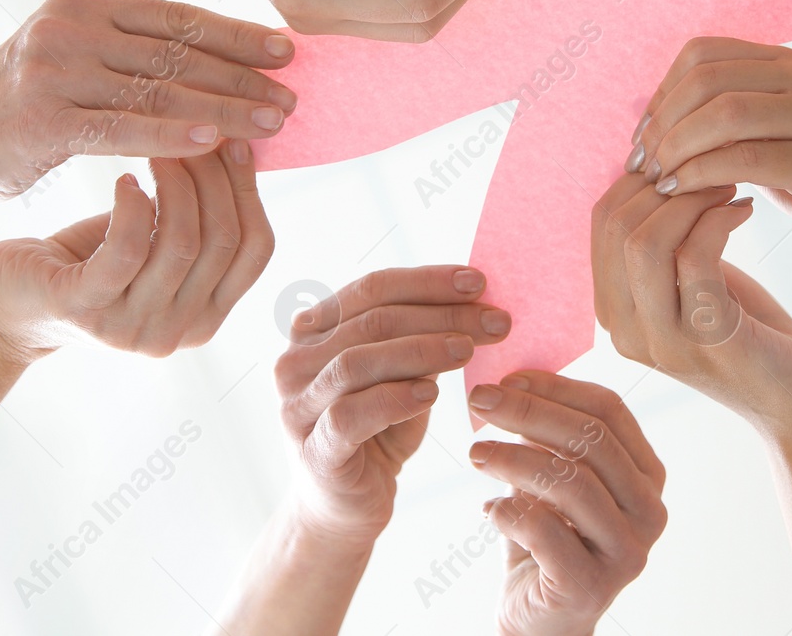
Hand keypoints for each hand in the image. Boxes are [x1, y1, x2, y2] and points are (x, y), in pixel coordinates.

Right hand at [0, 0, 295, 200]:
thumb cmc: (23, 105)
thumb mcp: (77, 60)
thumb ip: (136, 57)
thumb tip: (226, 68)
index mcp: (87, 5)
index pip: (178, 18)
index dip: (237, 34)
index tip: (288, 51)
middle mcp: (71, 27)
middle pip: (178, 53)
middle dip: (243, 76)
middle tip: (295, 97)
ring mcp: (54, 70)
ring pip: (160, 90)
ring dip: (225, 108)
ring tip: (273, 123)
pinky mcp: (43, 119)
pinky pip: (123, 127)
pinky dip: (172, 135)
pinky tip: (214, 143)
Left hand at [0, 141, 271, 358]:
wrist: (4, 304)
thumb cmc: (87, 261)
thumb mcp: (155, 243)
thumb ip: (199, 217)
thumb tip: (240, 143)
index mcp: (206, 318)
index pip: (257, 250)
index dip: (249, 189)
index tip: (233, 138)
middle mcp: (177, 333)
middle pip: (224, 242)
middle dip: (214, 176)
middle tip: (193, 130)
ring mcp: (131, 329)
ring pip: (184, 244)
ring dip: (177, 183)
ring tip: (156, 147)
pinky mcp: (85, 310)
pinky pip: (128, 250)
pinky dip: (133, 206)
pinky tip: (123, 180)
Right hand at [275, 266, 512, 543]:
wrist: (345, 510)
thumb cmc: (376, 433)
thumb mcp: (401, 376)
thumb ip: (419, 340)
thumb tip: (473, 302)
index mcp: (314, 331)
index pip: (373, 288)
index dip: (427, 281)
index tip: (480, 282)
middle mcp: (296, 361)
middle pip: (372, 320)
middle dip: (441, 315)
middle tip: (495, 319)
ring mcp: (298, 406)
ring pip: (358, 360)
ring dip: (422, 350)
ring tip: (469, 351)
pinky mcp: (313, 450)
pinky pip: (351, 414)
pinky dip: (395, 398)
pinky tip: (432, 394)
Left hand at [466, 372, 666, 635]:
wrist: (542, 618)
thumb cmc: (546, 537)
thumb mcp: (551, 477)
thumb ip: (546, 434)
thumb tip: (511, 378)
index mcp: (646, 474)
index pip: (610, 410)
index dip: (556, 386)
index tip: (507, 377)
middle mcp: (648, 510)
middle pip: (591, 439)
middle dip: (529, 412)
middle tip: (479, 401)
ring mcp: (626, 551)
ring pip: (570, 483)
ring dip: (513, 458)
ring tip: (475, 453)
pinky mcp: (590, 586)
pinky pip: (545, 532)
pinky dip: (509, 511)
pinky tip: (488, 509)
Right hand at [591, 177, 791, 434]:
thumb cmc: (748, 330)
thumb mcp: (690, 280)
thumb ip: (663, 238)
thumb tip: (653, 162)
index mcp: (614, 310)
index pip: (601, 220)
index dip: (639, 177)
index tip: (686, 157)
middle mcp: (626, 331)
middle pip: (616, 225)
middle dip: (666, 179)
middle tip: (713, 163)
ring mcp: (662, 341)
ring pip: (644, 241)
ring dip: (691, 197)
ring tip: (727, 183)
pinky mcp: (707, 340)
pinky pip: (694, 257)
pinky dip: (717, 220)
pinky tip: (743, 211)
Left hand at [626, 38, 791, 265]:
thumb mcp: (774, 142)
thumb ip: (727, 125)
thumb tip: (654, 125)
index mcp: (789, 65)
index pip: (703, 54)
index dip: (661, 93)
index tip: (642, 137)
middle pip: (707, 79)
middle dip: (662, 122)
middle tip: (642, 162)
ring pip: (724, 113)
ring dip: (677, 147)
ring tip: (659, 179)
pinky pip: (747, 157)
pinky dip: (702, 174)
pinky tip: (682, 192)